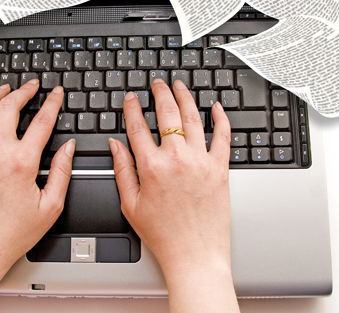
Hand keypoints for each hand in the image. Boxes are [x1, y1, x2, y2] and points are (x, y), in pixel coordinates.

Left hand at [0, 80, 74, 269]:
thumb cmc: (15, 232)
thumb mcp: (51, 206)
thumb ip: (61, 172)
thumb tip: (68, 148)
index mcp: (21, 163)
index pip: (41, 122)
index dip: (52, 103)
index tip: (56, 93)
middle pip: (9, 108)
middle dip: (23, 91)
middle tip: (31, 86)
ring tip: (5, 88)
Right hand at [109, 78, 237, 312]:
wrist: (194, 255)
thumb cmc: (163, 234)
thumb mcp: (130, 204)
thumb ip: (122, 170)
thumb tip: (115, 145)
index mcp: (152, 167)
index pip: (138, 126)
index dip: (132, 107)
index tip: (130, 98)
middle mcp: (177, 159)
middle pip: (167, 113)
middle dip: (160, 93)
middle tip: (157, 83)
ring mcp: (201, 161)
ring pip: (193, 118)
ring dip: (185, 97)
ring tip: (179, 86)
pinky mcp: (220, 169)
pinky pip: (223, 136)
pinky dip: (221, 118)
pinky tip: (216, 107)